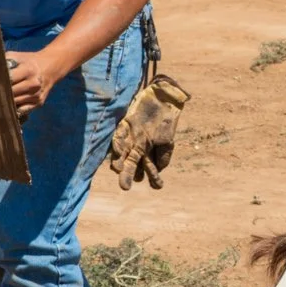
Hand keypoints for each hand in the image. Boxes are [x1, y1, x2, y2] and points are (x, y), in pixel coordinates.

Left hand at [5, 49, 58, 115]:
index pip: (8, 80)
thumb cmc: (27, 61)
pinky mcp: (39, 103)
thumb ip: (3, 62)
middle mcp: (34, 84)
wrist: (49, 67)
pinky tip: (8, 105)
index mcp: (28, 70)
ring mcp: (37, 94)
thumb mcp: (16, 56)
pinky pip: (22, 110)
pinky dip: (14, 109)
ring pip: (15, 103)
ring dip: (5, 102)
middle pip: (10, 94)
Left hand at [108, 74, 189, 189]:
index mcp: (148, 153)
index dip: (154, 178)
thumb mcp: (167, 140)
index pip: (149, 170)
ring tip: (118, 170)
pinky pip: (119, 137)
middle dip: (128, 176)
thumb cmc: (166, 120)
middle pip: (131, 165)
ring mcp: (129, 138)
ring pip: (122, 154)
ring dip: (119, 163)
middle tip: (125, 187)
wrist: (163, 99)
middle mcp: (136, 148)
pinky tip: (118, 151)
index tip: (158, 186)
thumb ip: (163, 156)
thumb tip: (158, 170)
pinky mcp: (124, 126)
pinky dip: (118, 145)